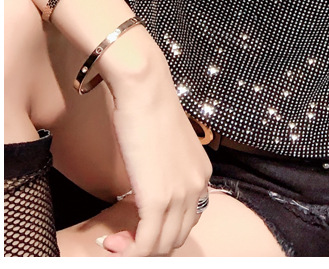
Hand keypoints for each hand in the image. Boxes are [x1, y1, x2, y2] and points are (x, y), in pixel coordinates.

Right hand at [102, 42, 212, 255]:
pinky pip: (146, 245)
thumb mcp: (166, 145)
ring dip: (136, 251)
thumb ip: (166, 170)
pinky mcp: (157, 200)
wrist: (144, 89)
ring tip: (113, 241)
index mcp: (202, 173)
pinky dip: (129, 254)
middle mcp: (199, 186)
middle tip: (119, 237)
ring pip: (162, 246)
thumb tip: (149, 186)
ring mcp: (181, 194)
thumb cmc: (149, 109)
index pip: (187, 220)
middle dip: (148, 244)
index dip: (161, 230)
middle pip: (177, 237)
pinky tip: (112, 245)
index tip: (135, 227)